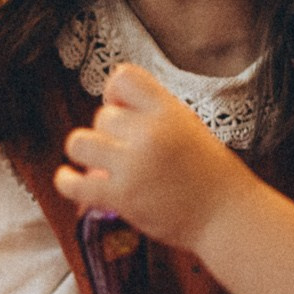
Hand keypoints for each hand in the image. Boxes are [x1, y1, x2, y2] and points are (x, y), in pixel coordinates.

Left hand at [55, 64, 254, 250]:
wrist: (227, 216)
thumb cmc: (210, 175)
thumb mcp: (188, 127)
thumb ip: (153, 113)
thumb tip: (108, 110)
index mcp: (169, 111)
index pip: (123, 77)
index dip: (115, 93)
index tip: (122, 111)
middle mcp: (149, 133)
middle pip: (101, 116)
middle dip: (108, 135)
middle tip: (126, 153)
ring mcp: (133, 166)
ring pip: (79, 142)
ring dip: (86, 154)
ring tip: (100, 165)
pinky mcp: (121, 198)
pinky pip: (74, 183)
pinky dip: (66, 181)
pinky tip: (69, 179)